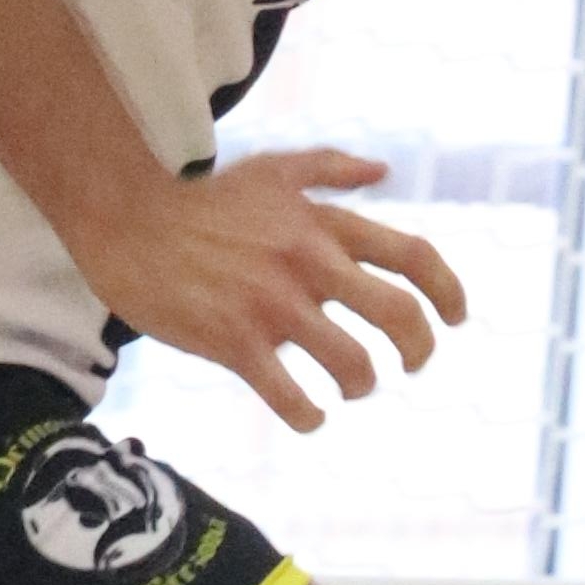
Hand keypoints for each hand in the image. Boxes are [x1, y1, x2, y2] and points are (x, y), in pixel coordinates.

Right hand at [83, 145, 465, 430]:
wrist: (127, 224)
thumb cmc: (200, 202)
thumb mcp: (271, 170)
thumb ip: (330, 168)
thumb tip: (383, 172)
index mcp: (324, 225)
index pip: (412, 256)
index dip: (448, 291)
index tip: (457, 318)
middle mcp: (309, 263)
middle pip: (399, 315)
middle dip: (419, 349)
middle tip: (412, 365)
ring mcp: (274, 305)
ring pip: (352, 364)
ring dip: (362, 385)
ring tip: (349, 388)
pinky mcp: (235, 342)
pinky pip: (290, 396)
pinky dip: (308, 416)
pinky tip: (307, 416)